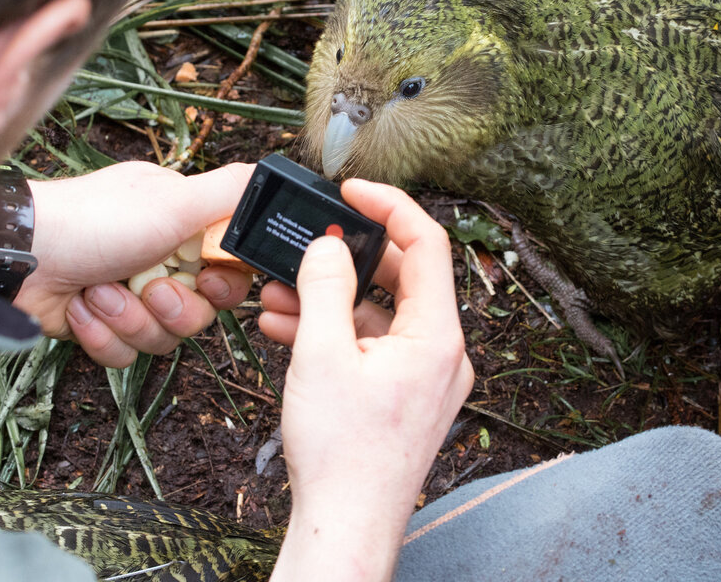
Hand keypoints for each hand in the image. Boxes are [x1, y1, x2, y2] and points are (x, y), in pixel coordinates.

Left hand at [18, 161, 254, 366]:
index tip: (207, 279)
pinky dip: (101, 334)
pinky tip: (79, 307)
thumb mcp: (174, 199)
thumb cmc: (93, 221)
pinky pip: (126, 355)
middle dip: (172, 307)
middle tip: (148, 287)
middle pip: (201, 312)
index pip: (230, 269)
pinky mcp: (100, 326)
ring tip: (98, 291)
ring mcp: (129, 294)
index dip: (223, 284)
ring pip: (164, 338)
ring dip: (129, 318)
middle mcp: (159, 258)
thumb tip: (273, 177)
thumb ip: (231, 192)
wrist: (16, 259)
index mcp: (182, 225)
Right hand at [262, 180, 473, 581]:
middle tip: (305, 248)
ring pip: (380, 315)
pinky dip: (336, 334)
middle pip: (401, 277)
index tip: (352, 191)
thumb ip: (325, 288)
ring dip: (331, 300)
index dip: (389, 205)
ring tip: (278, 297)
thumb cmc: (342, 455)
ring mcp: (425, 378)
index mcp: (438, 336)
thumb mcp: (322, 356)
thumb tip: (328, 246)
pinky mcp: (405, 398)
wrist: (346, 528)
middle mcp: (442, 354)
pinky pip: (373, 348)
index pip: (427, 243)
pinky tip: (288, 331)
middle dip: (346, 260)